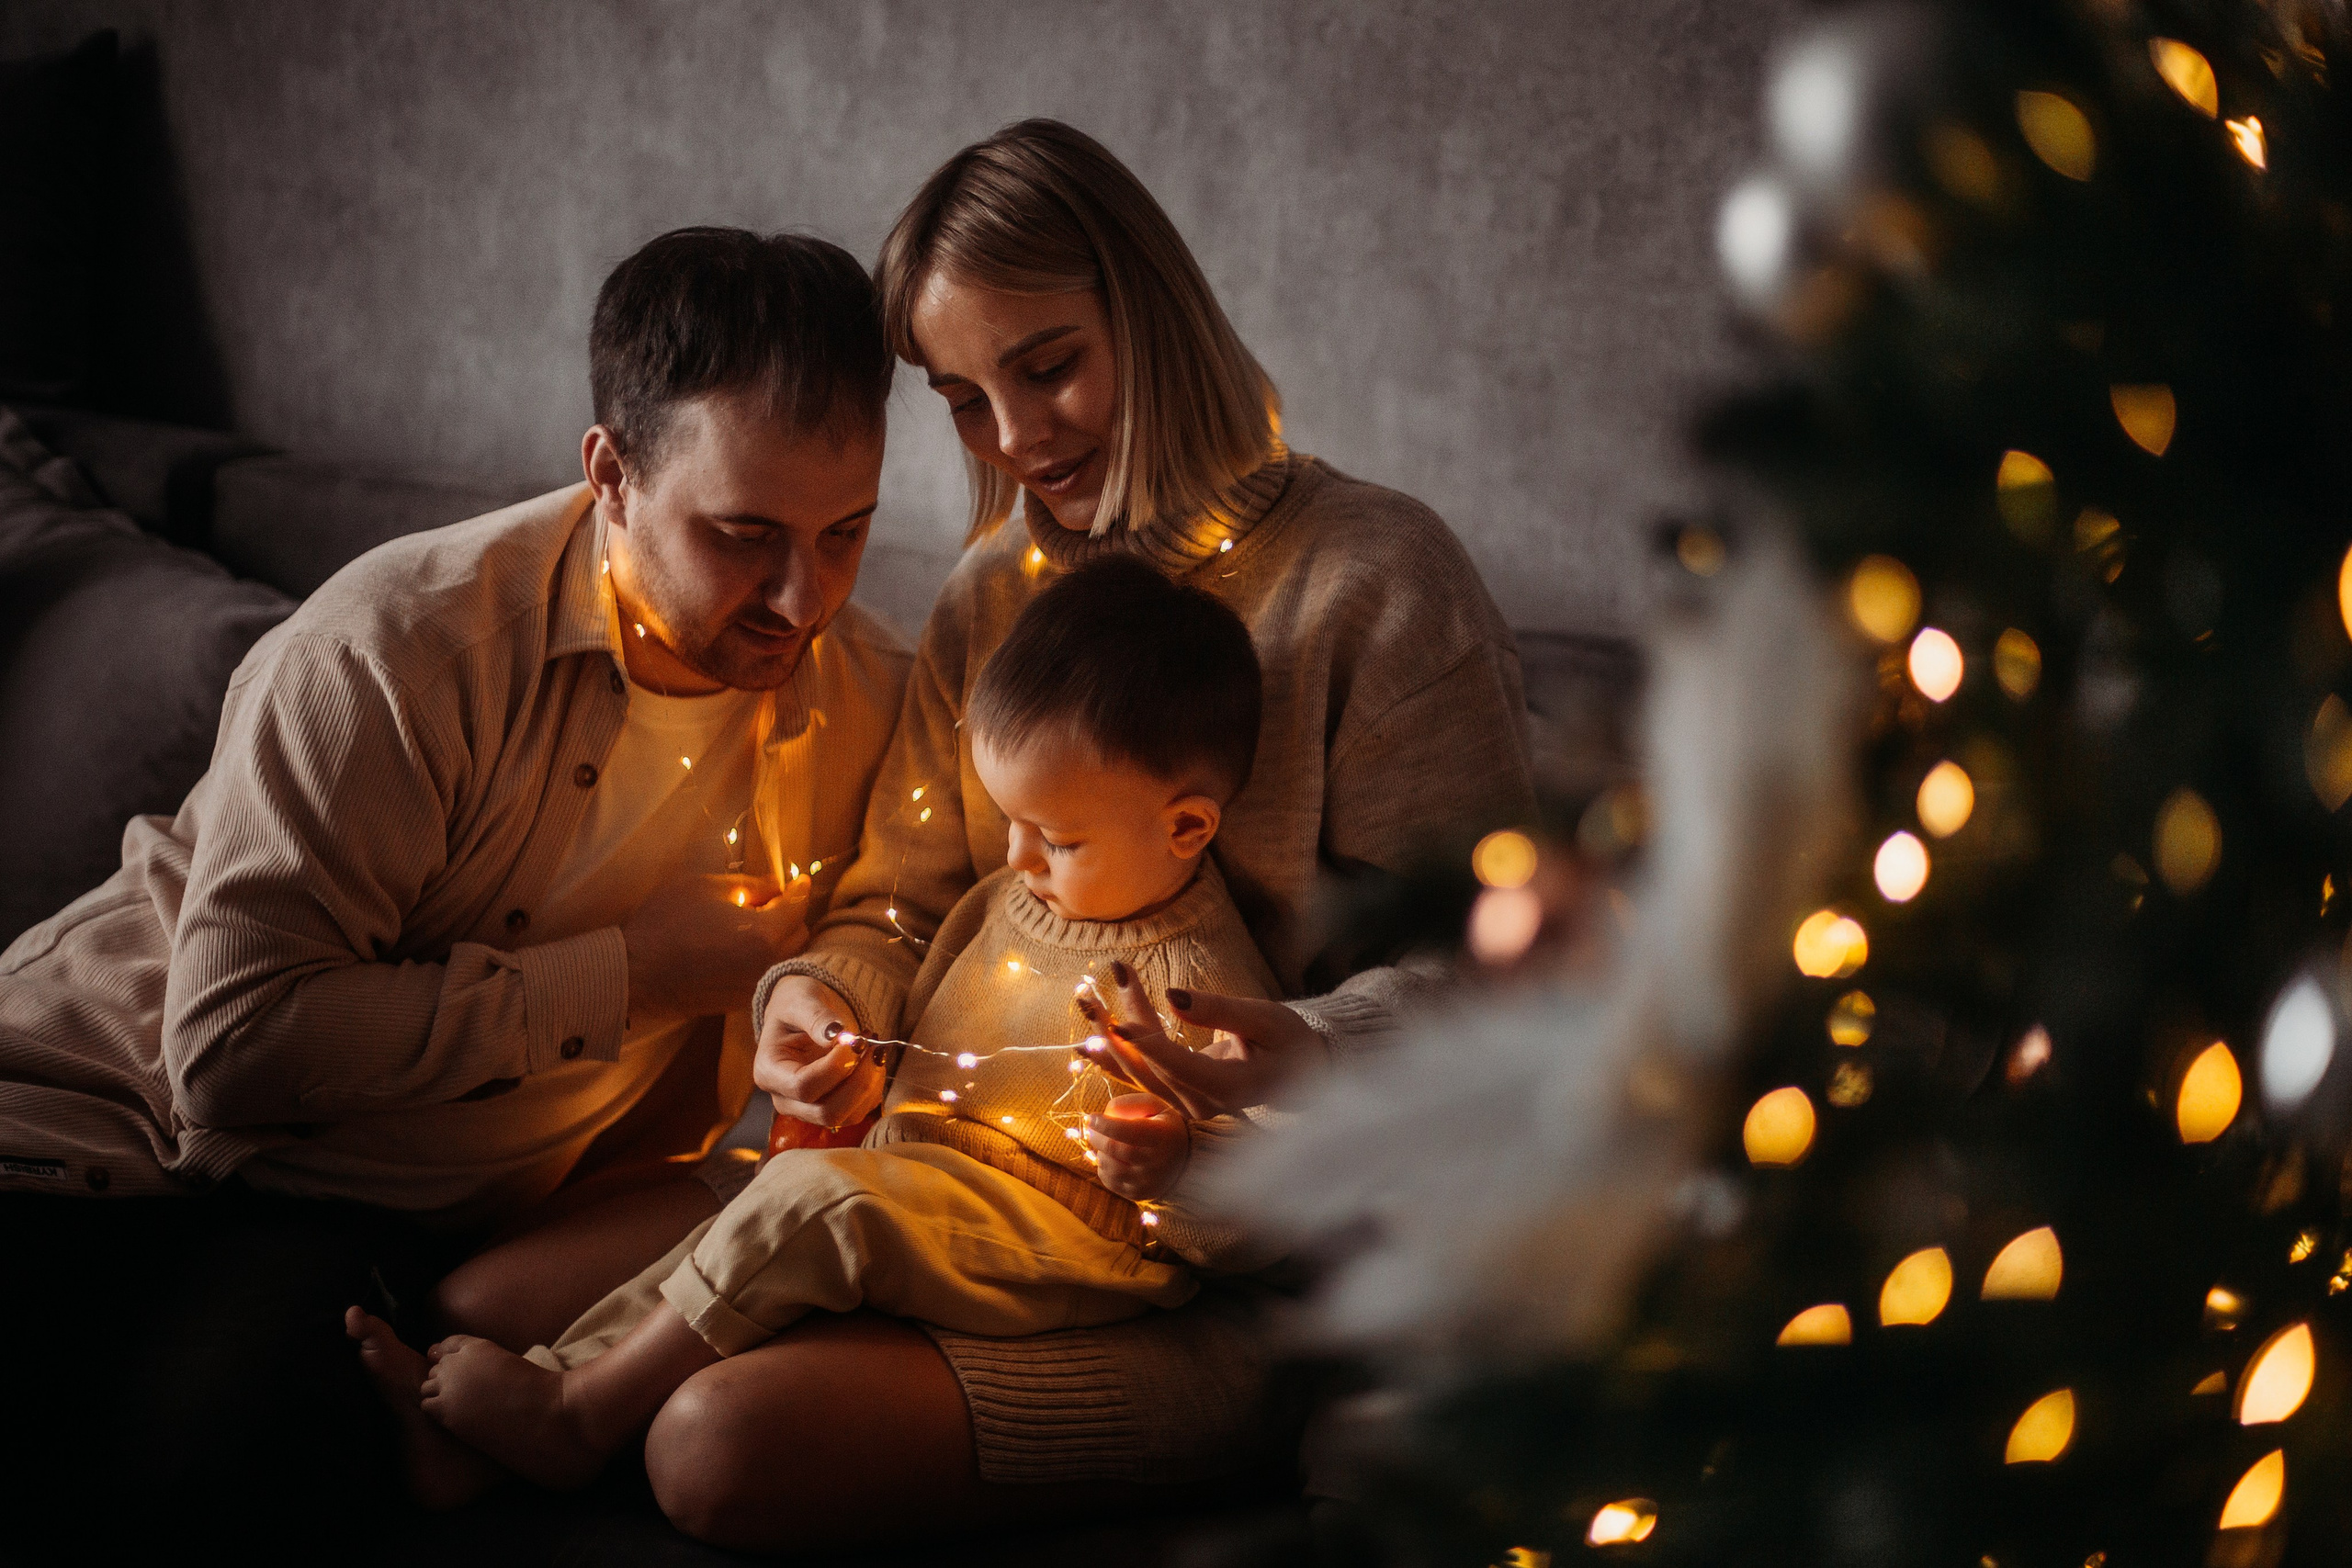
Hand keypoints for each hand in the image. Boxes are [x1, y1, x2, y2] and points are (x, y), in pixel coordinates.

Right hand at [622, 872, 809, 1022]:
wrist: (636, 973)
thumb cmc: (667, 923)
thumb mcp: (708, 887)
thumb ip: (752, 885)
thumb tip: (777, 885)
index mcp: (764, 933)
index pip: (799, 906)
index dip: (799, 888)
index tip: (798, 879)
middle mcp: (768, 964)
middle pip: (800, 933)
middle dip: (791, 914)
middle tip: (770, 900)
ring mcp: (755, 985)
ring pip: (786, 956)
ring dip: (781, 938)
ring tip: (756, 922)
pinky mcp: (741, 1000)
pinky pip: (767, 973)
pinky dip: (765, 957)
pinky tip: (743, 946)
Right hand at [755, 975, 884, 1128]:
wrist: (804, 1013)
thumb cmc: (797, 1005)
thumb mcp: (801, 1000)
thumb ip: (816, 1017)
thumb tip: (836, 1035)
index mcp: (769, 1072)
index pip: (803, 1086)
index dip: (836, 1067)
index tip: (856, 1040)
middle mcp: (785, 1099)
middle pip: (826, 1112)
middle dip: (858, 1082)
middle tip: (873, 1046)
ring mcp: (808, 1109)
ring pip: (846, 1117)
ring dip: (870, 1084)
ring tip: (875, 1049)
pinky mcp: (831, 1108)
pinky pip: (859, 1111)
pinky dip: (874, 1087)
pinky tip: (872, 1060)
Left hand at [1075, 963, 1324, 1119]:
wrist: (1299, 1072)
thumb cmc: (1288, 1041)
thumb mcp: (1264, 1018)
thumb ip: (1219, 1011)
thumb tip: (1172, 997)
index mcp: (1232, 1087)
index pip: (1182, 1067)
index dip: (1149, 1046)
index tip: (1119, 1022)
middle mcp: (1204, 1104)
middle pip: (1152, 1068)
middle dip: (1120, 1028)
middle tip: (1092, 993)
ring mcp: (1188, 1106)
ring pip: (1140, 1074)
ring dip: (1111, 1039)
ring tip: (1087, 1003)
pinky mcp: (1178, 1098)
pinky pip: (1140, 1080)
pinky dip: (1113, 1059)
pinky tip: (1085, 1044)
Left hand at [1087, 1094, 1188, 1200]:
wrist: (1183, 1164)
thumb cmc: (1163, 1128)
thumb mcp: (1156, 1107)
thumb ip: (1132, 1103)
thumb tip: (1106, 1112)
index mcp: (1163, 1138)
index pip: (1129, 1131)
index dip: (1106, 1124)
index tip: (1090, 1117)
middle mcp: (1157, 1163)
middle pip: (1115, 1149)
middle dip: (1097, 1137)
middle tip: (1091, 1128)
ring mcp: (1147, 1182)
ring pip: (1109, 1166)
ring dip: (1100, 1152)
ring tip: (1105, 1143)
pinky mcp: (1137, 1194)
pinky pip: (1109, 1180)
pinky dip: (1103, 1167)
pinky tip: (1111, 1158)